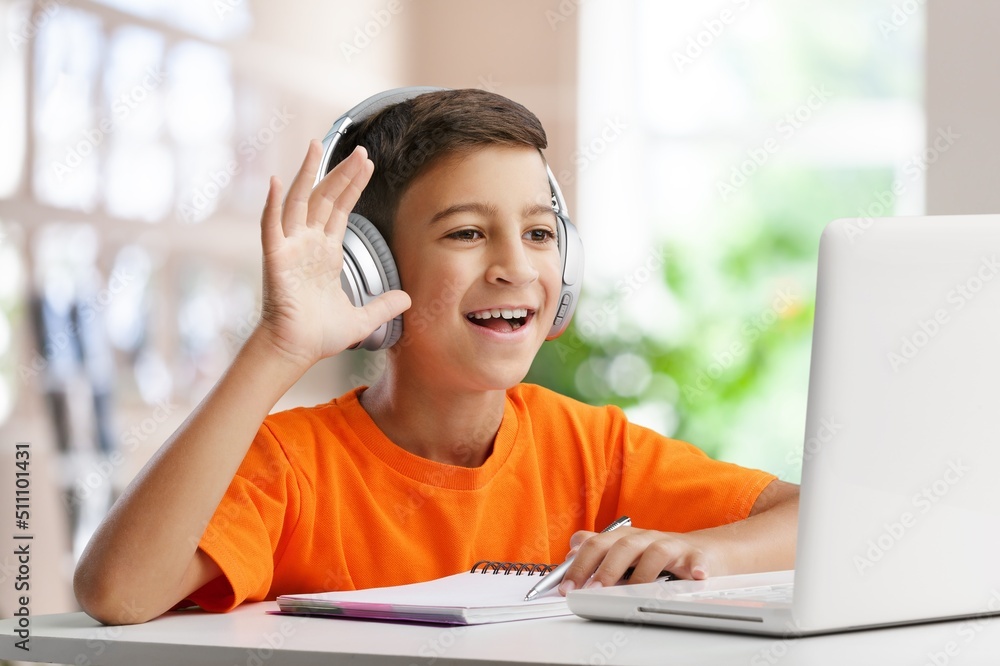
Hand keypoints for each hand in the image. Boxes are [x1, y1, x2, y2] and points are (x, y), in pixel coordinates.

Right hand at [255, 140, 410, 367]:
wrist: (296, 351)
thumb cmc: (320, 335)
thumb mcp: (362, 318)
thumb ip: (383, 306)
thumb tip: (408, 299)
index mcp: (326, 253)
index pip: (341, 210)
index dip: (353, 186)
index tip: (368, 164)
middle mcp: (307, 244)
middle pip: (325, 198)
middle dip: (342, 173)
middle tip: (361, 150)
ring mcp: (290, 248)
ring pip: (299, 202)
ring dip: (307, 174)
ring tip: (316, 145)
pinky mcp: (275, 259)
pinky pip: (271, 225)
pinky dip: (272, 203)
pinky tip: (276, 180)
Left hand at [557, 527, 718, 594]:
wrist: (702, 551)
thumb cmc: (657, 555)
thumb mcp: (624, 552)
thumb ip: (598, 552)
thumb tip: (569, 555)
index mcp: (622, 538)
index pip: (595, 544)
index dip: (578, 564)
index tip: (567, 588)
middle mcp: (643, 538)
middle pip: (620, 546)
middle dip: (604, 569)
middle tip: (592, 590)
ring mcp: (669, 545)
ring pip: (653, 552)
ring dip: (641, 573)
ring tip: (631, 591)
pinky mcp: (695, 556)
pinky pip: (696, 559)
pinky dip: (696, 567)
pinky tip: (696, 576)